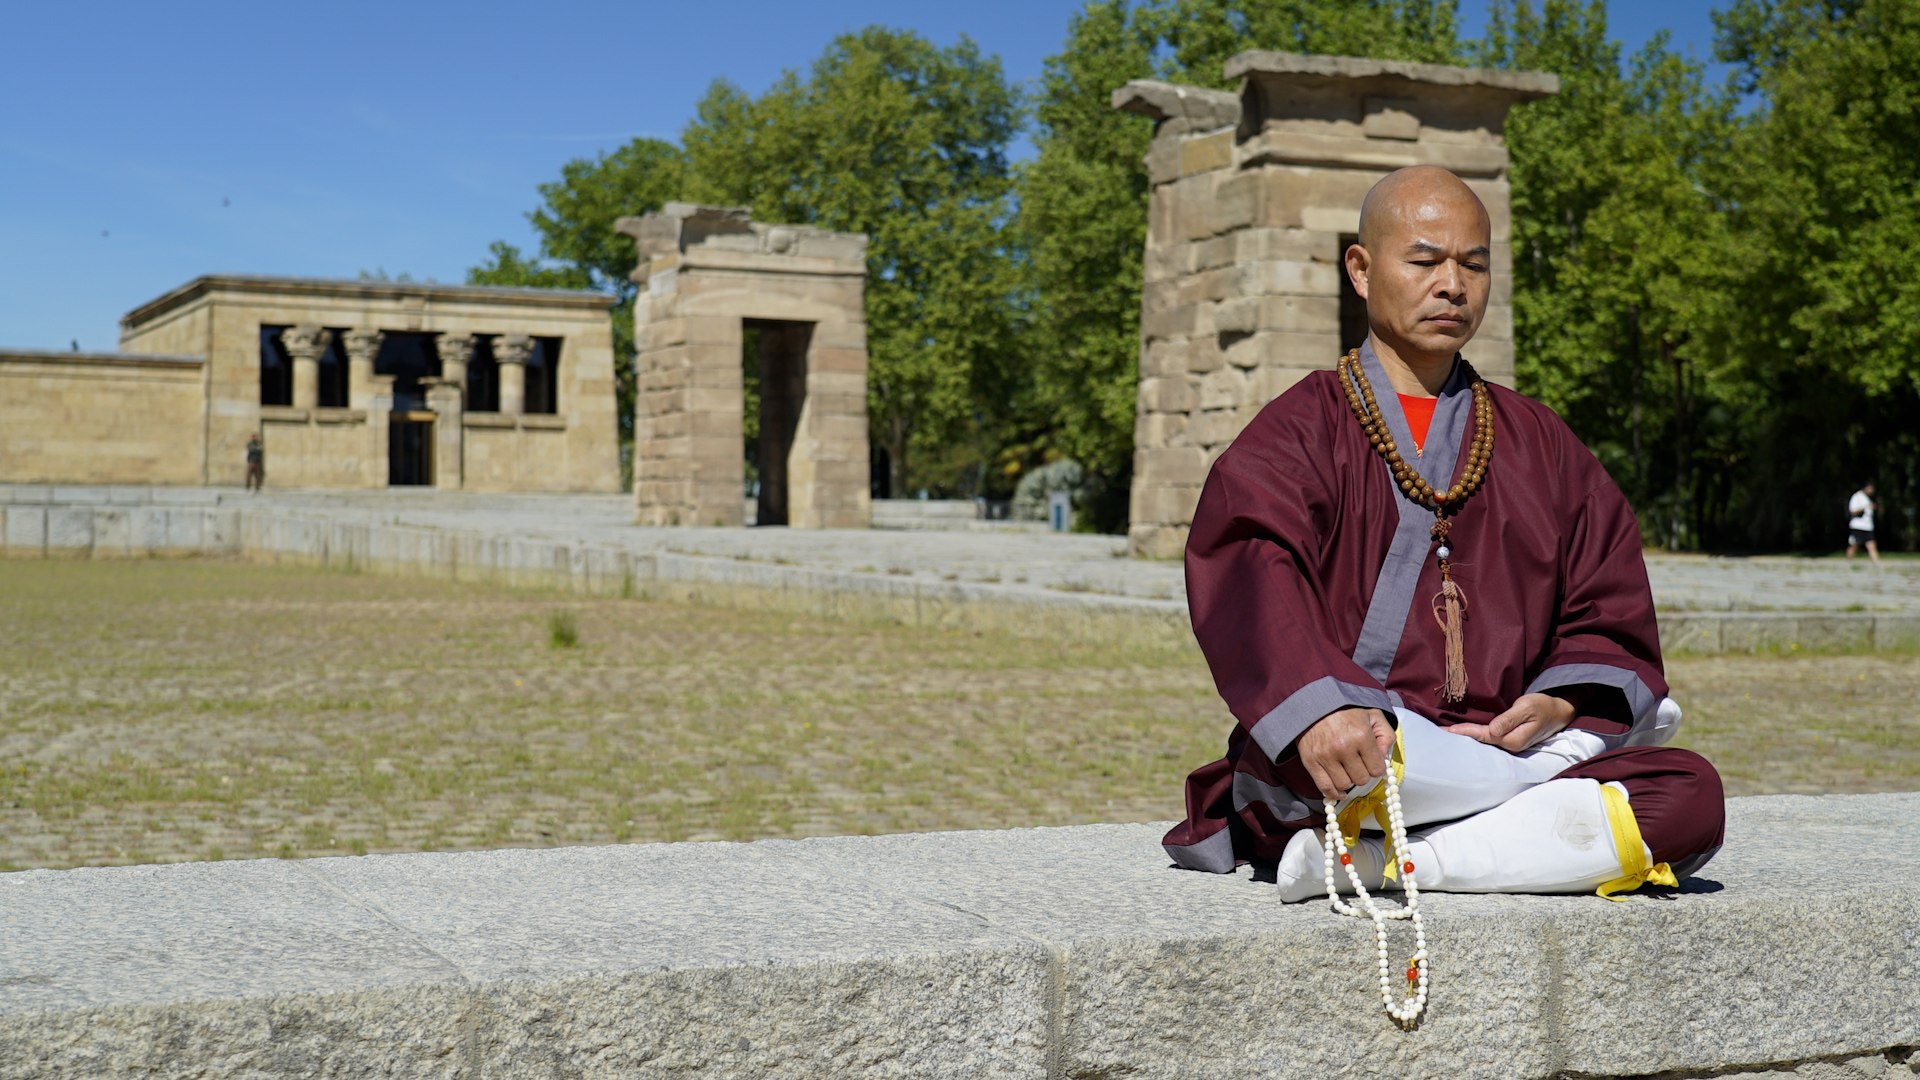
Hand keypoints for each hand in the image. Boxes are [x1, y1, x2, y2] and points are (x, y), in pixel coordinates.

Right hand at [1296, 707, 1394, 800]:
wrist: (1313, 705)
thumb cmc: (1346, 712)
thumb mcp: (1373, 715)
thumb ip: (1386, 735)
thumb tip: (1384, 758)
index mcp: (1362, 736)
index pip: (1377, 769)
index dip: (1376, 767)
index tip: (1371, 762)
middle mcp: (1344, 748)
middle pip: (1361, 779)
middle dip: (1363, 774)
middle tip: (1358, 764)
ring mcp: (1326, 756)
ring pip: (1344, 785)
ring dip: (1348, 781)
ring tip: (1347, 770)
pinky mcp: (1311, 762)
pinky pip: (1325, 788)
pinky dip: (1334, 793)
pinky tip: (1340, 790)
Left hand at [1450, 693, 1576, 752]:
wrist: (1559, 710)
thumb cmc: (1543, 706)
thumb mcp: (1526, 708)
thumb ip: (1508, 719)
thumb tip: (1492, 730)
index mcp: (1513, 740)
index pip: (1484, 736)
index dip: (1465, 732)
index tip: (1448, 730)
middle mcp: (1510, 746)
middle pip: (1480, 742)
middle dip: (1460, 738)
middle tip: (1438, 734)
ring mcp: (1510, 744)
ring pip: (1483, 741)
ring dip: (1466, 737)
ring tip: (1446, 734)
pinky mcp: (1509, 739)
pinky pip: (1488, 737)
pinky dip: (1475, 734)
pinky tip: (1464, 733)